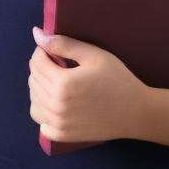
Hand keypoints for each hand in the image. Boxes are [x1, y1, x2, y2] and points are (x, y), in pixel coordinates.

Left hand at [28, 27, 147, 144]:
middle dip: (42, 67)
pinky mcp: (61, 135)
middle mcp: (56, 106)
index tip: (56, 50)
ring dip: (40, 87)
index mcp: (63, 83)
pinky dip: (43, 108)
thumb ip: (63, 44)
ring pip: (33, 100)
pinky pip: (40, 120)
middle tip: (60, 64)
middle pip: (33, 80)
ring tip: (58, 81)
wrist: (135, 112)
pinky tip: (58, 101)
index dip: (43, 51)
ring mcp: (57, 123)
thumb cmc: (117, 79)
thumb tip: (36, 33)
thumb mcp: (94, 55)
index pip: (37, 62)